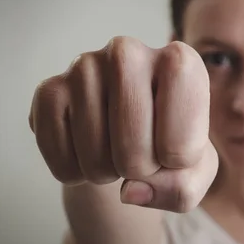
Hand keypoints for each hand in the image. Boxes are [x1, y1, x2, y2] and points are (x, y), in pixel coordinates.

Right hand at [29, 36, 217, 212]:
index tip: (175, 148)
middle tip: (140, 152)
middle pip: (135, 153)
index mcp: (180, 63)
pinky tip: (85, 148)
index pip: (181, 147)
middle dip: (139, 172)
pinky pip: (60, 159)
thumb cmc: (168, 143)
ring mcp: (84, 67)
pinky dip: (74, 172)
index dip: (176, 167)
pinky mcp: (49, 89)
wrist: (122, 129)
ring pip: (95, 159)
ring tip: (113, 149)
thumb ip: (182, 188)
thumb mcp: (194, 171)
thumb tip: (130, 190)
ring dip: (106, 173)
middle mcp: (129, 53)